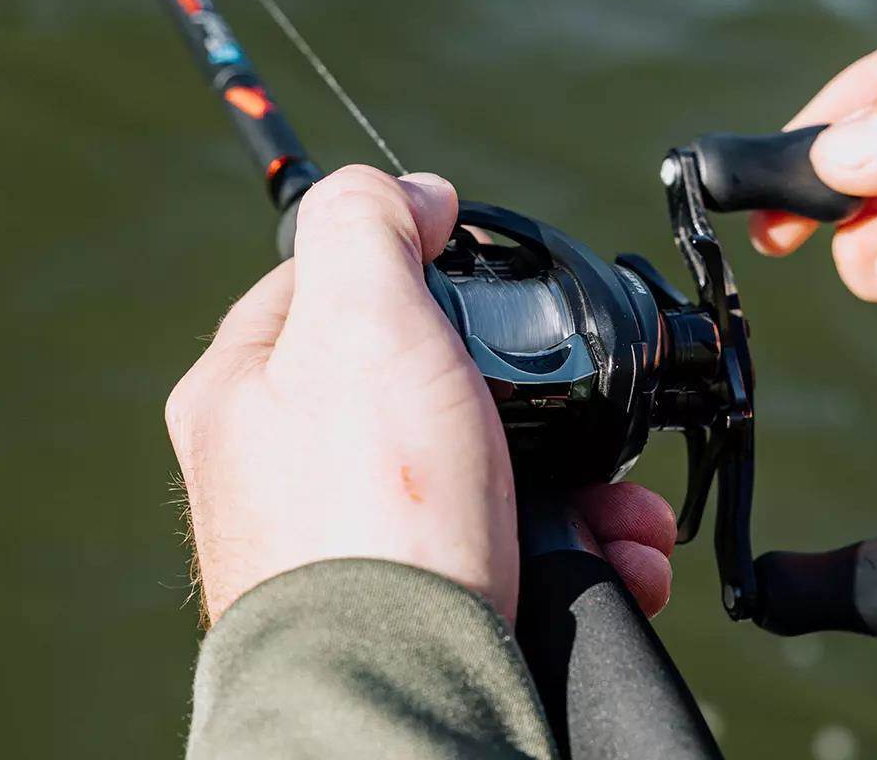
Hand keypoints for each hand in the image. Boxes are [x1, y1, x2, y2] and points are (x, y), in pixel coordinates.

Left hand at [165, 166, 675, 624]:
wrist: (400, 684)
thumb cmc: (368, 505)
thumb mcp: (359, 318)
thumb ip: (369, 222)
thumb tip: (413, 193)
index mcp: (248, 389)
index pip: (325, 286)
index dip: (406, 260)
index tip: (472, 263)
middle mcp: (288, 466)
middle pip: (423, 384)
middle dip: (525, 392)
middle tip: (583, 404)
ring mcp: (350, 538)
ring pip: (480, 469)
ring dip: (572, 478)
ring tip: (629, 508)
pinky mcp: (414, 599)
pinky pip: (499, 543)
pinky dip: (568, 545)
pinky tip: (614, 559)